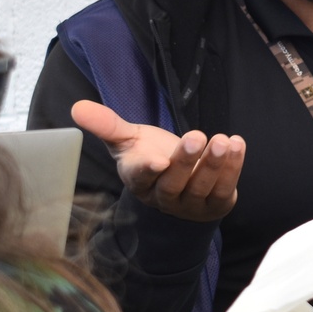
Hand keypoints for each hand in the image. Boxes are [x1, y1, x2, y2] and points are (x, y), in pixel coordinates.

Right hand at [71, 100, 244, 221]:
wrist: (181, 183)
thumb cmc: (149, 156)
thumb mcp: (128, 140)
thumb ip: (106, 125)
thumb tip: (76, 107)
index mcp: (139, 181)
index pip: (140, 178)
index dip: (148, 170)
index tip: (157, 160)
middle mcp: (164, 197)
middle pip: (173, 183)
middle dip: (186, 161)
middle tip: (197, 136)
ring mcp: (191, 204)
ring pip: (201, 187)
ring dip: (214, 164)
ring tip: (223, 139)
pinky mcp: (216, 204)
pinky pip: (225, 188)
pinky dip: (232, 167)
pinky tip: (237, 143)